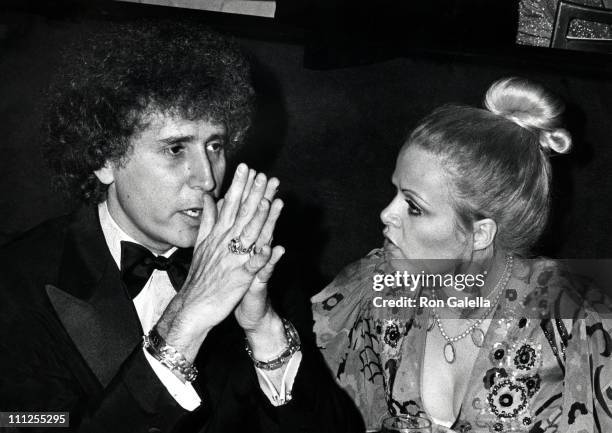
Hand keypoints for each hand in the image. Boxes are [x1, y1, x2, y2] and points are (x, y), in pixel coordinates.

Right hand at [156, 164, 282, 362]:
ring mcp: (233, 259)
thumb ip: (207, 220)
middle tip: (265, 175)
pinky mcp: (239, 278)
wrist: (192, 306)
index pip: (230, 205)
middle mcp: (225, 243)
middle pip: (242, 214)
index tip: (248, 168)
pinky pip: (253, 265)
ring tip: (272, 199)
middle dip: (255, 194)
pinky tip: (273, 246)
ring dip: (261, 216)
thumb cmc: (199, 277)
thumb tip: (209, 199)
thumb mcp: (201, 244)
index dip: (240, 186)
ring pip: (250, 234)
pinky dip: (262, 256)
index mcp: (218, 235)